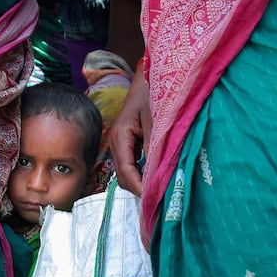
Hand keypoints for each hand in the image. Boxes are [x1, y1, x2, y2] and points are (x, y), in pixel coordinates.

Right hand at [109, 66, 151, 195]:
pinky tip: (155, 176)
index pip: (126, 172)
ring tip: (159, 190)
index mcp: (120, 136)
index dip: (140, 187)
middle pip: (123, 177)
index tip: (155, 198)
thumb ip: (155, 146)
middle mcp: (115, 142)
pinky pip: (131, 165)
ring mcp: (119, 143)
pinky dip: (141, 174)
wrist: (147, 78)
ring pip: (126, 173)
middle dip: (139, 189)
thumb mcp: (156, 119)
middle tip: (161, 198)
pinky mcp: (127, 143)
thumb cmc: (152, 93)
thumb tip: (158, 173)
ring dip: (140, 183)